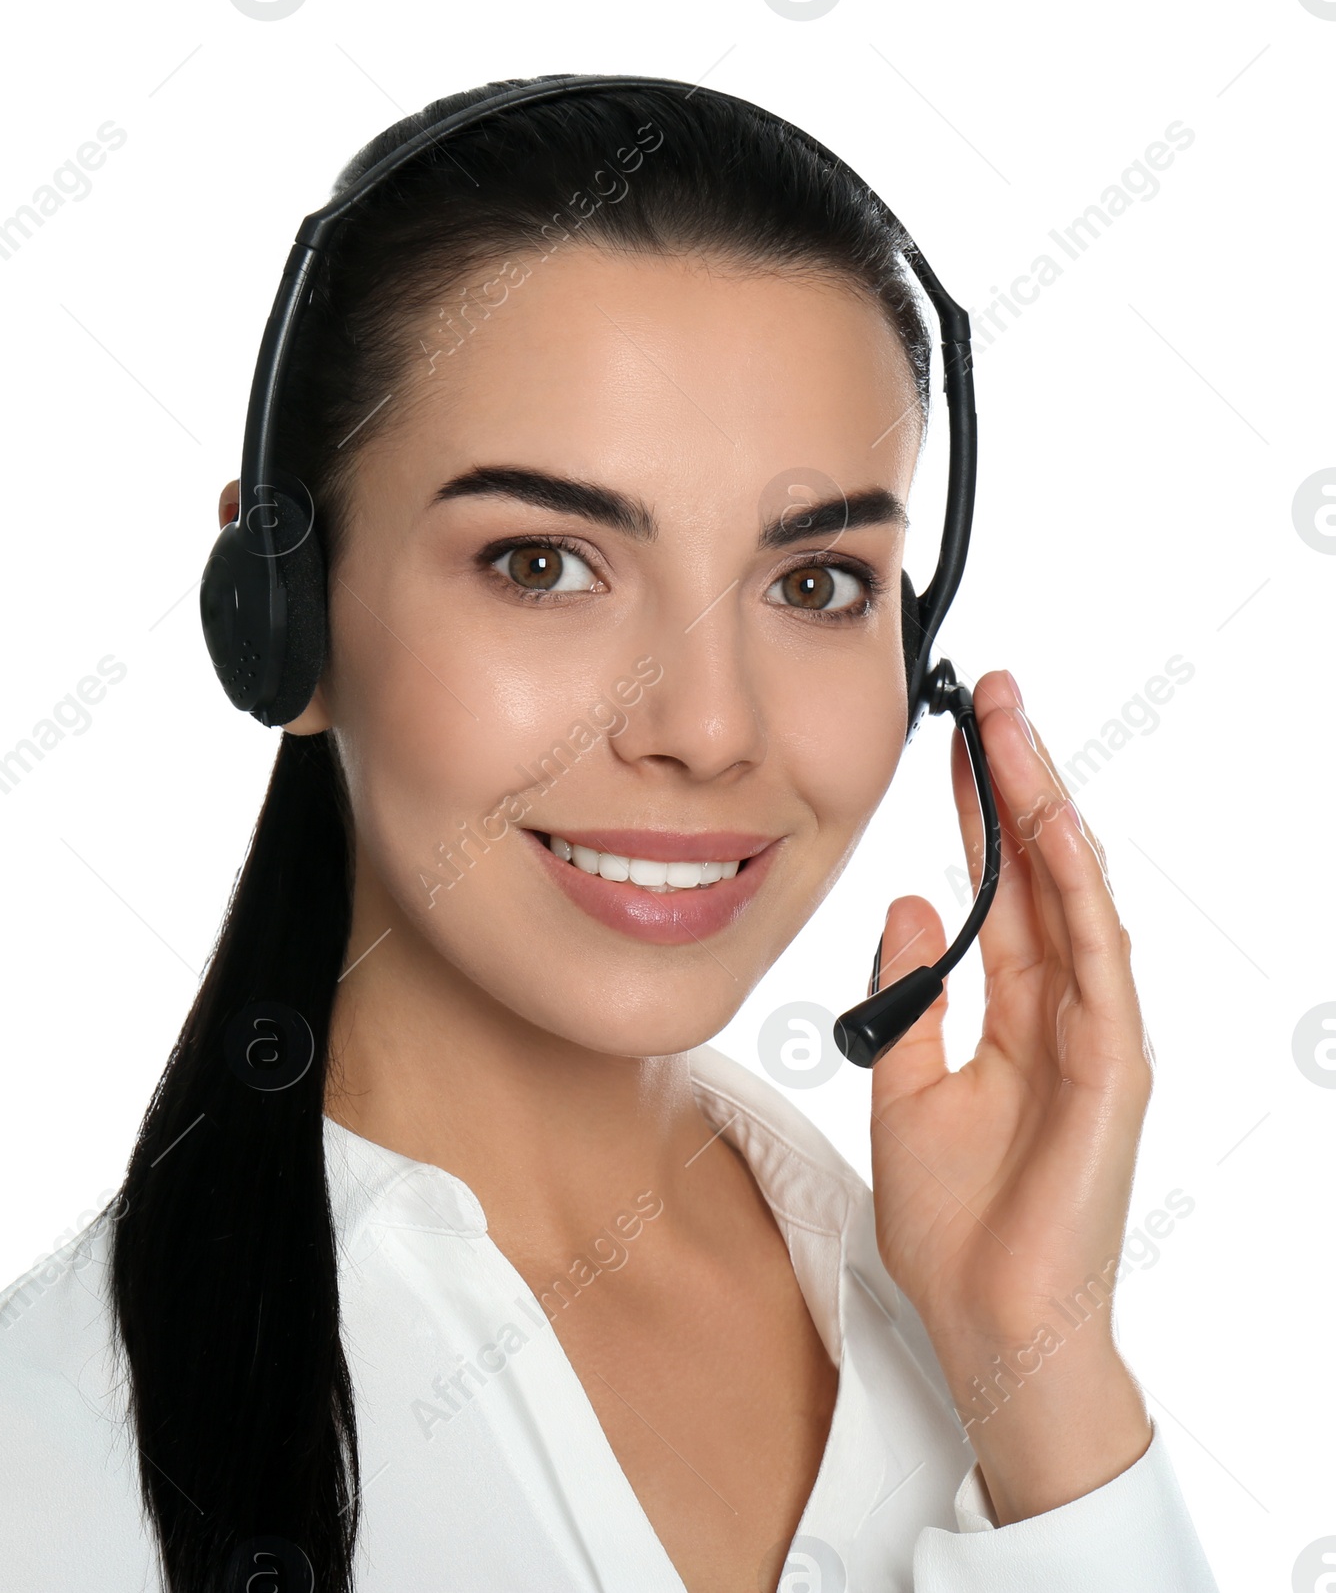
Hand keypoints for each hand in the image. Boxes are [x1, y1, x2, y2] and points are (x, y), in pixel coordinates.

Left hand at [865, 669, 1153, 1523]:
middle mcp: (1062, 1012)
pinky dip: (1080, 896)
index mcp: (1014, 1013)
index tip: (956, 739)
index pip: (1002, 888)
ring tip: (1016, 734)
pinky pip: (1099, 968)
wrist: (985, 1322)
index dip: (980, 811)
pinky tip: (1057, 835)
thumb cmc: (954, 1220)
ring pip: (1076, 900)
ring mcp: (1095, 1038)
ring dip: (1047, 813)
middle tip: (992, 696)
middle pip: (1044, 875)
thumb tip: (908, 907)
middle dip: (1018, 782)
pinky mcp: (1112, 1074)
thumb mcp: (905, 1085)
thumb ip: (909, 996)